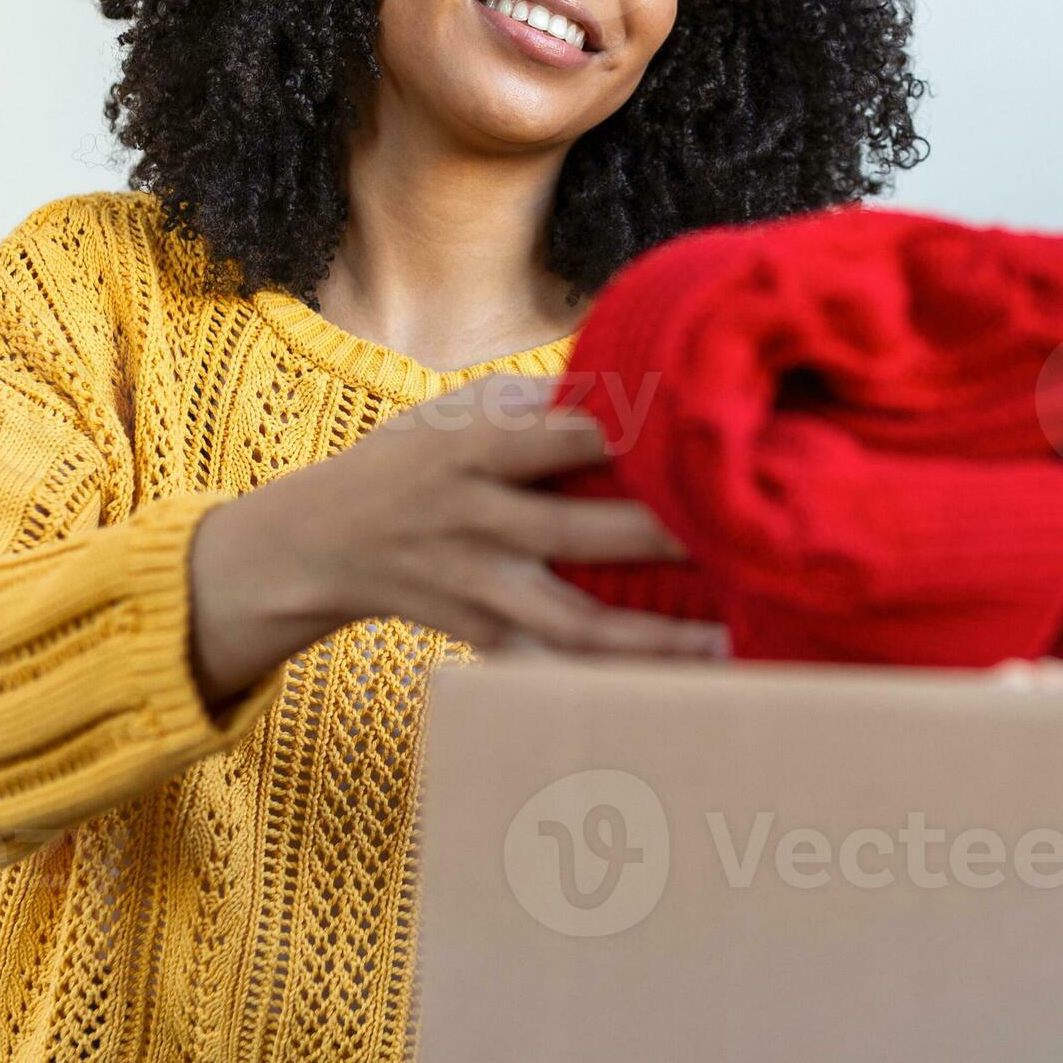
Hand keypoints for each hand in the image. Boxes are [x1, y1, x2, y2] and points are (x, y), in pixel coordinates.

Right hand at [188, 372, 730, 702]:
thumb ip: (542, 400)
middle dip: (658, 539)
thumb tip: (639, 379)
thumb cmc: (415, 458)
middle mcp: (472, 520)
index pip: (559, 438)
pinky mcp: (480, 637)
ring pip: (569, 621)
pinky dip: (611, 678)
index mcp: (472, 448)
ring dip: (649, 639)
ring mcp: (475, 587)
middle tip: (741, 539)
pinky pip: (553, 665)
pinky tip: (676, 683)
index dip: (630, 438)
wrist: (322, 542)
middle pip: (574, 534)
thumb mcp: (459, 409)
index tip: (704, 438)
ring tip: (724, 641)